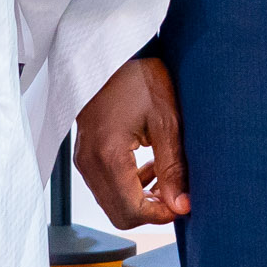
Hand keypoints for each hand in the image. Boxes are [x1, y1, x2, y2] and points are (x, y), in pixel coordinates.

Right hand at [73, 56, 189, 227]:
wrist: (113, 51)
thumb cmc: (139, 76)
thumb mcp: (165, 120)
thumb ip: (173, 167)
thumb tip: (182, 205)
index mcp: (108, 155)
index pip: (131, 210)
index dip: (160, 215)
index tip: (183, 204)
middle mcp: (89, 162)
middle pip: (119, 214)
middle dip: (150, 210)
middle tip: (175, 194)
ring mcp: (83, 158)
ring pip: (112, 202)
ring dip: (140, 199)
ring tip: (166, 179)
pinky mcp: (85, 153)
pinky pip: (105, 186)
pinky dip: (127, 187)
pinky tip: (149, 168)